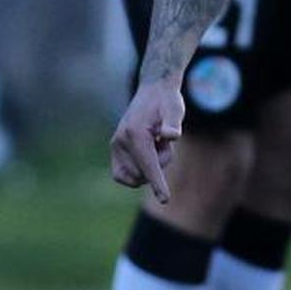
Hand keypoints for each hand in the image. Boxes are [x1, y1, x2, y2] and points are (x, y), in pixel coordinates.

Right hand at [110, 79, 184, 202]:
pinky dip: (138, 171)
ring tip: (156, 144)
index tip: (165, 200)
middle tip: (164, 143)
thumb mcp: (175, 109)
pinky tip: (147, 153)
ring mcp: (115, 146)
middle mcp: (121, 141)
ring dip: (150, 167)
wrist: (153, 89)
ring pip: (135, 176)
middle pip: (144, 173)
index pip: (148, 166)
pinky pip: (122, 175)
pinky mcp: (115, 149)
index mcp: (136, 134)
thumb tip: (172, 136)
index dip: (158, 184)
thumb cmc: (167, 100)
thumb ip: (174, 124)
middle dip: (160, 164)